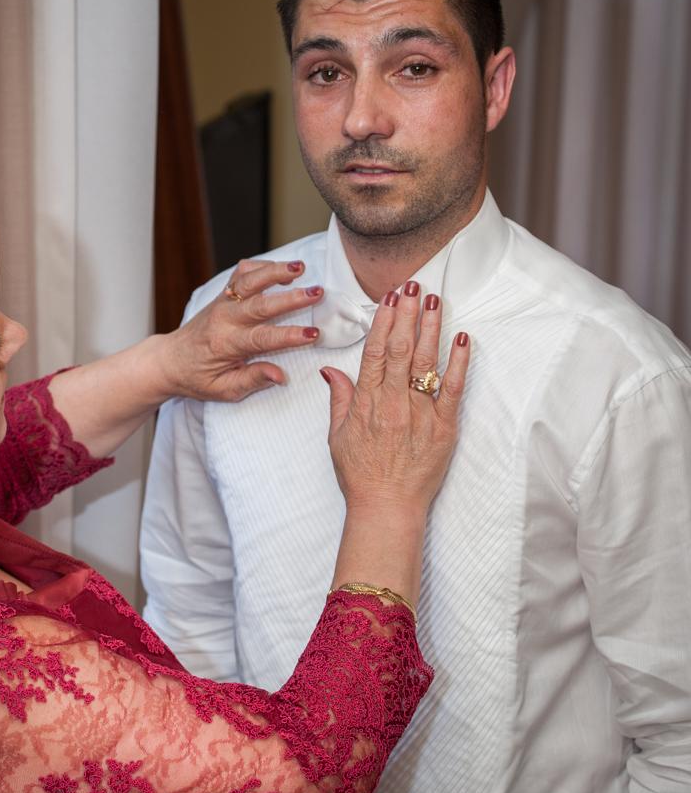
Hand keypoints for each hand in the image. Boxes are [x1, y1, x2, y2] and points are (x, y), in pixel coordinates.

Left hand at [162, 259, 321, 401]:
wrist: (169, 359)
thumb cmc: (198, 378)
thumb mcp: (224, 390)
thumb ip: (252, 380)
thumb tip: (281, 376)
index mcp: (226, 345)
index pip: (262, 338)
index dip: (289, 336)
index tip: (313, 334)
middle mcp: (224, 319)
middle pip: (260, 303)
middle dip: (290, 298)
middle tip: (317, 293)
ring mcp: (222, 302)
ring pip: (249, 279)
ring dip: (275, 271)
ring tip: (301, 267)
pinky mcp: (223, 294)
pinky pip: (241, 272)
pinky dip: (261, 266)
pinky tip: (282, 269)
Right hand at [323, 289, 469, 517]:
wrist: (386, 508)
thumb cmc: (360, 475)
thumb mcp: (337, 436)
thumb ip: (339, 399)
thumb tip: (331, 371)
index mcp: (366, 403)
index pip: (375, 352)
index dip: (384, 321)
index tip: (391, 297)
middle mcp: (392, 403)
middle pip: (401, 348)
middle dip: (408, 313)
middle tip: (415, 284)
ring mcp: (420, 414)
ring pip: (426, 362)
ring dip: (431, 327)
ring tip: (435, 299)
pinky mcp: (444, 428)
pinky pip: (453, 389)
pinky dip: (458, 363)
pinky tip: (462, 339)